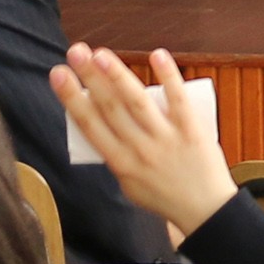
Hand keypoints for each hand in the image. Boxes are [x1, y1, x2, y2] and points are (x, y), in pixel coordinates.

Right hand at [51, 45, 239, 248]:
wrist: (206, 211)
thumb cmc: (165, 195)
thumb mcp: (129, 185)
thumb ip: (116, 156)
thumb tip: (102, 124)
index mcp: (120, 163)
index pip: (89, 125)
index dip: (71, 98)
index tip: (58, 73)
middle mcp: (139, 150)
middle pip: (109, 108)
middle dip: (89, 78)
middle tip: (75, 52)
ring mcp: (166, 139)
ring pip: (137, 102)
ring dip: (117, 75)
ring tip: (100, 54)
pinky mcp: (192, 130)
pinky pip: (178, 100)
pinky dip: (168, 76)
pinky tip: (158, 55)